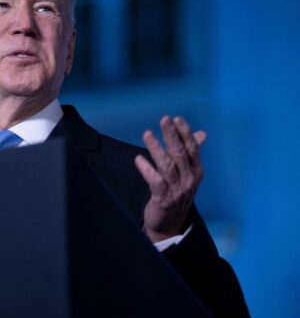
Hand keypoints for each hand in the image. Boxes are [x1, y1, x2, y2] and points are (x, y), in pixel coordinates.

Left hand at [134, 116, 206, 242]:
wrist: (170, 224)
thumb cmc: (177, 192)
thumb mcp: (187, 173)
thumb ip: (191, 153)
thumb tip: (202, 133)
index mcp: (196, 171)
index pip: (192, 149)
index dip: (185, 133)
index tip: (176, 118)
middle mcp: (189, 180)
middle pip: (180, 154)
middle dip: (172, 135)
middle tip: (164, 119)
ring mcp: (177, 191)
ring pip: (167, 166)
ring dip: (156, 149)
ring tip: (147, 134)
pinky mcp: (163, 200)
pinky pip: (155, 182)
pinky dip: (147, 170)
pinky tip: (138, 159)